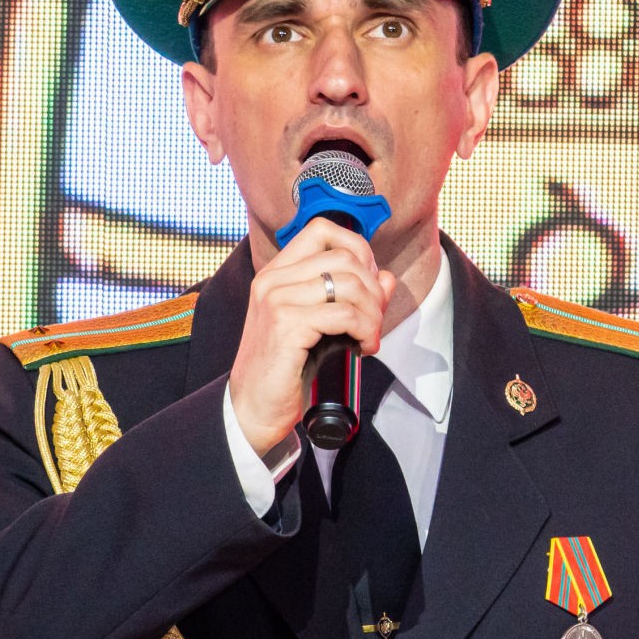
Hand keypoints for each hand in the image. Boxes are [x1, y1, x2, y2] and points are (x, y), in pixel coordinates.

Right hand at [228, 219, 396, 456]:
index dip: (356, 248)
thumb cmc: (284, 368)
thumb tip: (385, 277)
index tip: (367, 282)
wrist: (253, 408)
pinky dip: (363, 329)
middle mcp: (273, 279)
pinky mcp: (285, 325)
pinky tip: (362, 347)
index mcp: (277, 272)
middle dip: (372, 289)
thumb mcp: (318, 325)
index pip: (322, 229)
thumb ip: (349, 297)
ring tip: (368, 336)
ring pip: (348, 284)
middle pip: (344, 257)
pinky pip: (343, 314)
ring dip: (372, 313)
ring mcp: (276, 300)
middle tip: (374, 320)